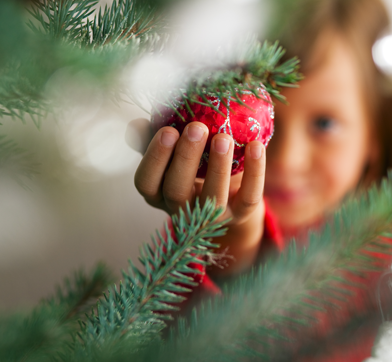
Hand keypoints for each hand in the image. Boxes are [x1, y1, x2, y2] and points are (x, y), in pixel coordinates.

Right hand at [128, 118, 265, 275]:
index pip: (146, 182)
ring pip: (212, 198)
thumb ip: (152, 137)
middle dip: (186, 158)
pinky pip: (248, 197)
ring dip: (218, 166)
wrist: (230, 192)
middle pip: (177, 191)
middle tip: (196, 127)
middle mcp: (181, 210)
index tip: (167, 129)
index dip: (154, 158)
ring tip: (224, 137)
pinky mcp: (240, 215)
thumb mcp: (172, 152)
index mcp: (158, 194)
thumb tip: (135, 124)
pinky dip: (254, 172)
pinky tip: (256, 145)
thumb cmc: (193, 164)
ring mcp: (211, 217)